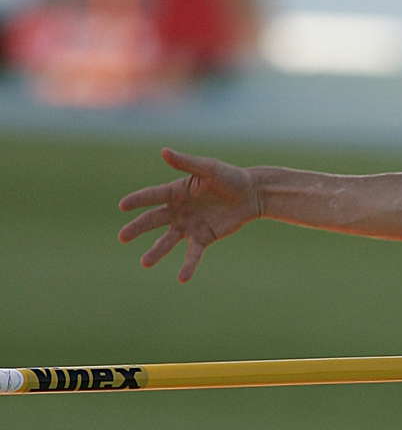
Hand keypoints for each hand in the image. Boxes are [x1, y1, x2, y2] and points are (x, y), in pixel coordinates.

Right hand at [117, 147, 261, 282]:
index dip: (137, 200)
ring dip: (157, 251)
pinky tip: (181, 278)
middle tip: (122, 237)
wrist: (252, 195)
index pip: (152, 196)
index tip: (122, 206)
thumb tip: (163, 151)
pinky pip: (193, 254)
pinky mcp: (204, 238)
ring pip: (168, 240)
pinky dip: (188, 266)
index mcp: (176, 191)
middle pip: (153, 220)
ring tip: (144, 263)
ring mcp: (190, 225)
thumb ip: (186, 163)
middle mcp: (179, 210)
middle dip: (137, 228)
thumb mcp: (209, 168)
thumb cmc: (230, 177)